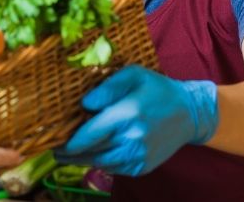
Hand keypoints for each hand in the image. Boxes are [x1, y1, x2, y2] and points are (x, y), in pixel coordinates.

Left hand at [54, 65, 218, 175]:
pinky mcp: (143, 166)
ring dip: (83, 160)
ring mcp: (138, 155)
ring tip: (69, 154)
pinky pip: (115, 169)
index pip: (89, 134)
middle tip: (55, 150)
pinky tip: (94, 154)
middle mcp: (132, 139)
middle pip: (91, 152)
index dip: (69, 142)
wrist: (189, 113)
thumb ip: (107, 87)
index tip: (53, 142)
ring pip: (101, 163)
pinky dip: (102, 163)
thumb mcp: (133, 75)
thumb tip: (85, 104)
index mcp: (127, 114)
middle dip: (71, 153)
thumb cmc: (157, 89)